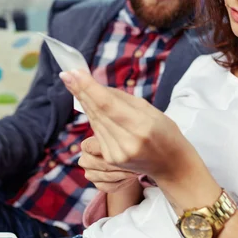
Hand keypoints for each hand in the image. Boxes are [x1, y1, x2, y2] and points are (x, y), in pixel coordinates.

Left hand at [60, 70, 205, 181]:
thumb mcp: (150, 109)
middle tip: (67, 74)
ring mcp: (117, 154)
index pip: (107, 104)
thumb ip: (121, 98)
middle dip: (80, 91)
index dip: (88, 88)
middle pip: (97, 112)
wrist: (171, 165)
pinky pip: (97, 132)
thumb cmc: (164, 132)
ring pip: (94, 122)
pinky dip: (92, 116)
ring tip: (73, 83)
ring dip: (83, 101)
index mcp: (141, 126)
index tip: (73, 73)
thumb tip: (96, 86)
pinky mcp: (111, 160)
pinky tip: (87, 102)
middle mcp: (126, 142)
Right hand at [79, 136, 138, 192]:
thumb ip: (117, 138)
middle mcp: (84, 161)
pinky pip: (111, 186)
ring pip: (108, 177)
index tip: (125, 149)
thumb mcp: (117, 138)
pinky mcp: (98, 185)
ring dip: (124, 174)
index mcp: (86, 146)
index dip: (109, 149)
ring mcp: (90, 175)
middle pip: (104, 165)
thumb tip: (124, 141)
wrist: (122, 158)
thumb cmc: (119, 144)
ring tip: (136, 169)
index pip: (93, 148)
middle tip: (136, 162)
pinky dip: (123, 182)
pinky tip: (131, 176)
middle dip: (122, 164)